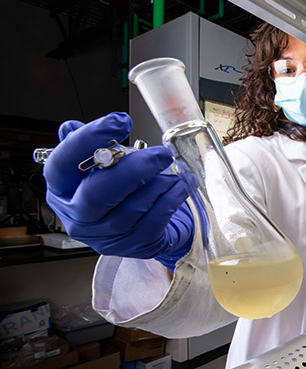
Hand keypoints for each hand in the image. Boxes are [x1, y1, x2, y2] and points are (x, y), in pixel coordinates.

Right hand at [44, 112, 193, 267]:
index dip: (87, 140)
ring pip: (131, 209)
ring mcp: (104, 236)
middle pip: (97, 194)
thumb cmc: (118, 190)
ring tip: (175, 169)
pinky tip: (180, 186)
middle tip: (161, 154)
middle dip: (135, 170)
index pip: (61, 165)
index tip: (120, 121)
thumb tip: (71, 127)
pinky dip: (171, 199)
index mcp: (62, 189)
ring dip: (159, 184)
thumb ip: (88, 147)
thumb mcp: (99, 166)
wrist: (141, 224)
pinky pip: (154, 221)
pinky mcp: (133, 246)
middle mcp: (78, 216)